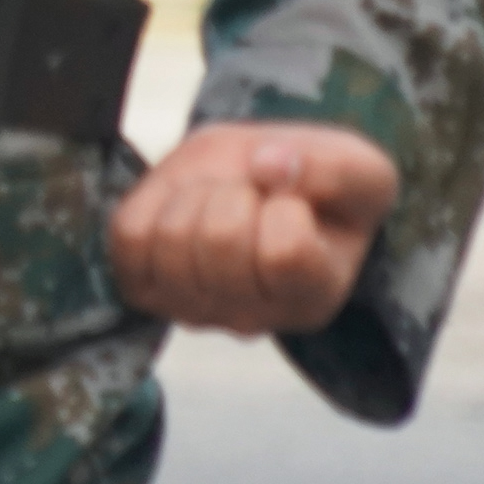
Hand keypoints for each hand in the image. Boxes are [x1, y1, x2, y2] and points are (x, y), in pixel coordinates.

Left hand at [107, 122, 399, 336]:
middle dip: (234, 191)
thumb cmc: (315, 182)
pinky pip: (128, 237)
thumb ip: (333, 169)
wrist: (260, 180)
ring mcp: (192, 308)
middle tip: (251, 194)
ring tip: (219, 197)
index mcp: (314, 294)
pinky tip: (184, 203)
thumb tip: (270, 165)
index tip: (292, 199)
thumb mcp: (356, 166)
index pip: (284, 254)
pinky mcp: (144, 286)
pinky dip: (152, 201)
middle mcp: (252, 318)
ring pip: (170, 239)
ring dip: (193, 194)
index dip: (285, 205)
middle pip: (220, 241)